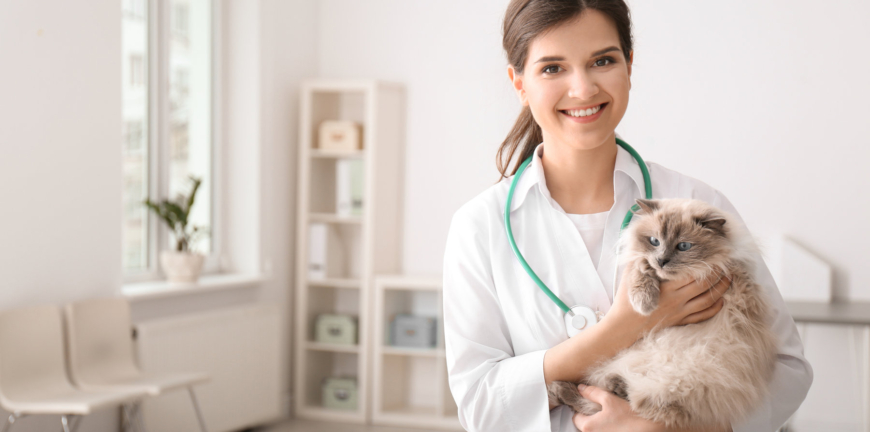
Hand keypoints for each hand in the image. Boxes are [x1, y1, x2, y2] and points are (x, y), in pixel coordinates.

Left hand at [572, 384, 665, 431]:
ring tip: (611, 418)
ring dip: (599, 425)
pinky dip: (608, 429)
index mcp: (588, 426)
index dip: (581, 409)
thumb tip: (580, 389)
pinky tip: (617, 425)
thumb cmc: (629, 415)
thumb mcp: (609, 399)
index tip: (590, 404)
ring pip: (595, 431)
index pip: (576, 418)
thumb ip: (592, 393)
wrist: (650, 429)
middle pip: (585, 426)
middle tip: (601, 410)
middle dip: (590, 418)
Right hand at [605, 265, 731, 336]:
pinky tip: (721, 300)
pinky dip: (714, 308)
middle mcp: (677, 300)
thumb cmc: (625, 298)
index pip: (693, 273)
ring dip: (721, 290)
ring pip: (708, 301)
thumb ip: (642, 260)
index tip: (714, 255)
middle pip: (705, 286)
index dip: (706, 264)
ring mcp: (680, 312)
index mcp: (667, 286)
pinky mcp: (680, 321)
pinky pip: (703, 316)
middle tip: (725, 264)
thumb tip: (651, 245)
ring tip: (728, 279)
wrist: (623, 326)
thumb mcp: (630, 274)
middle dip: (718, 275)